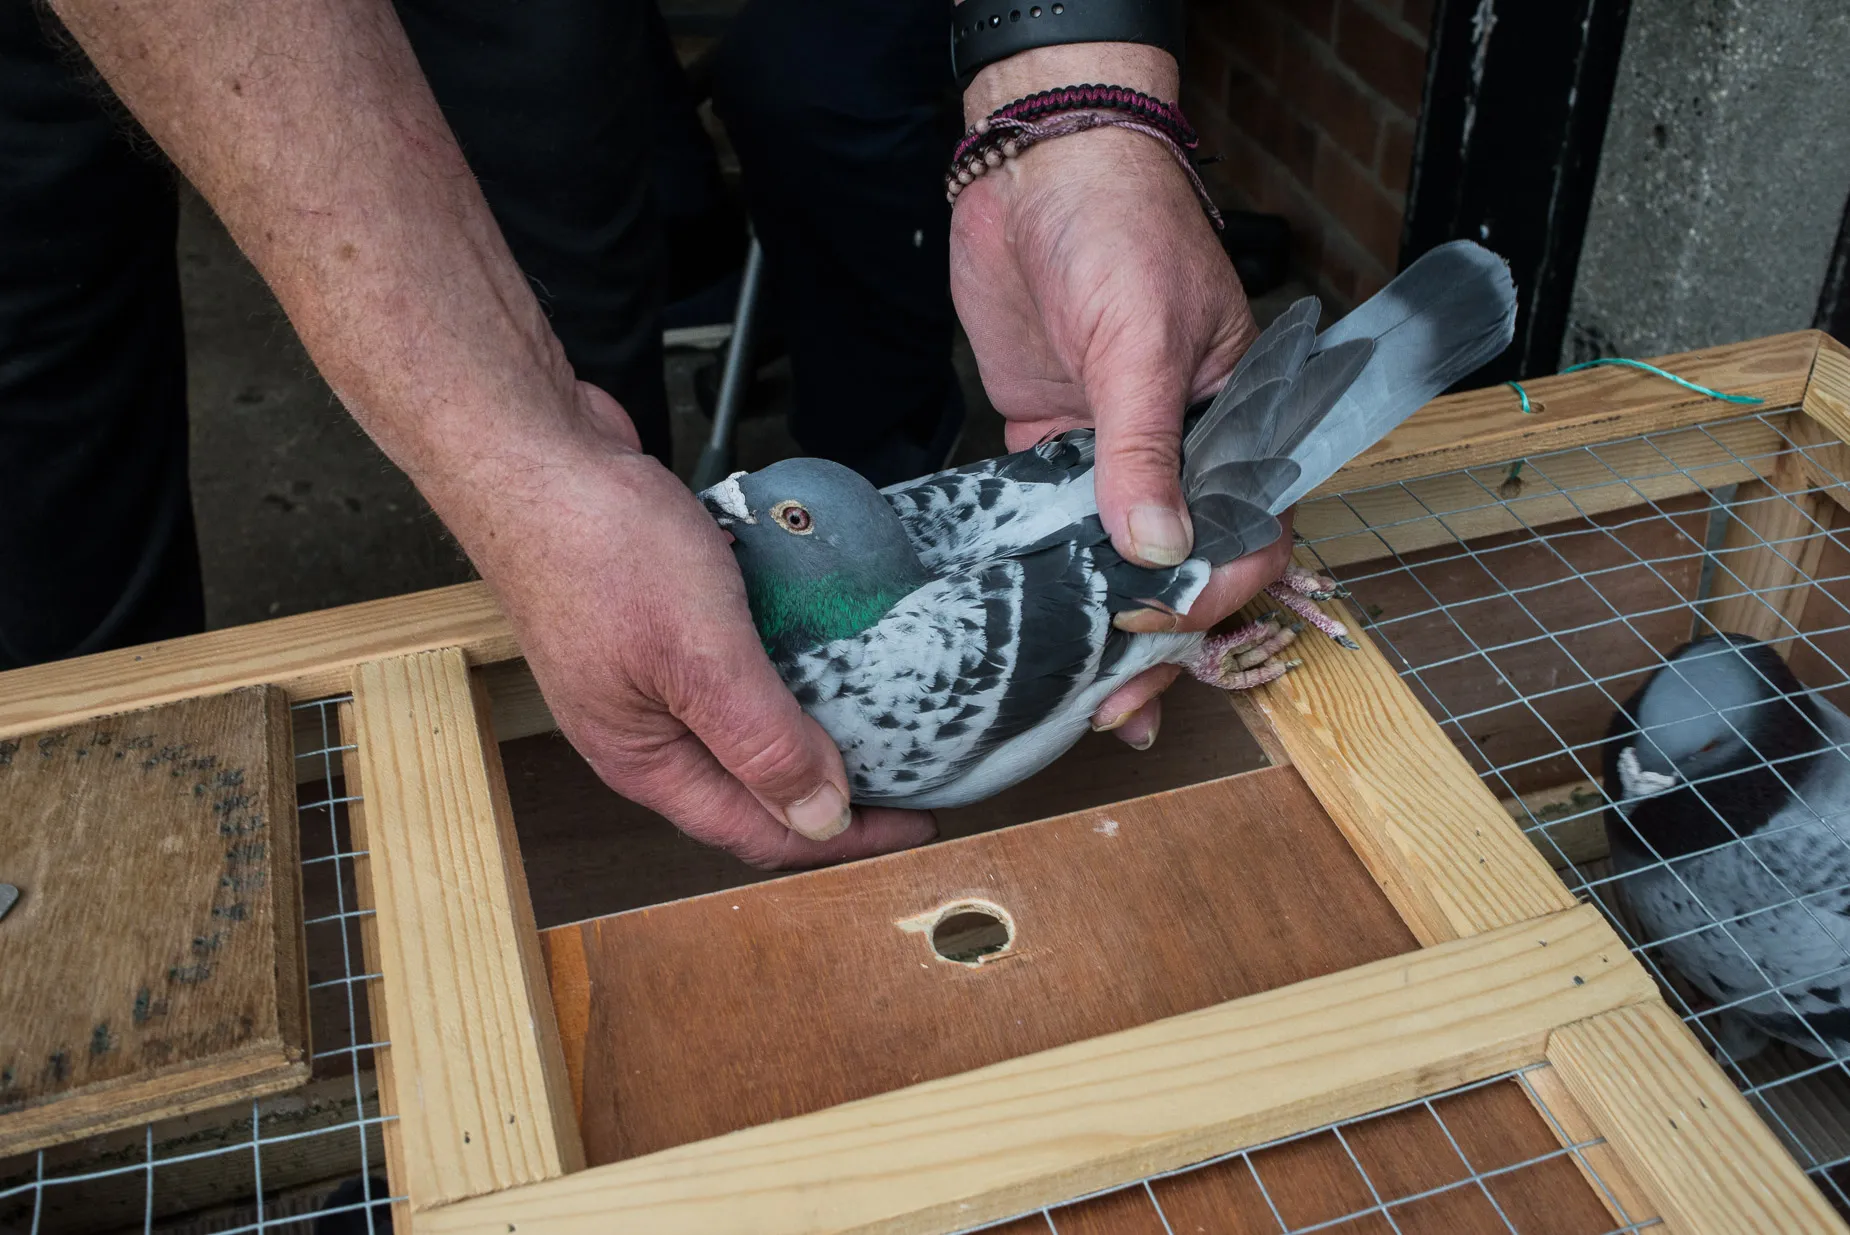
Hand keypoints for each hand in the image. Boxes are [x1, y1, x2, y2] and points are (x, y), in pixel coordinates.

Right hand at [467, 382, 936, 868]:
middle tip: (909, 767)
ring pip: (746, 720)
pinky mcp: (656, 619)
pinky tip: (824, 636)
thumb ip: (761, 741)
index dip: (842, 834)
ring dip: (811, 720)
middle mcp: (645, 728)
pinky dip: (783, 659)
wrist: (531, 449)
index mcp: (647, 759)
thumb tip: (820, 817)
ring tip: (881, 707)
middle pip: (754, 784)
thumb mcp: (700, 656)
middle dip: (832, 784)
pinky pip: (733, 661)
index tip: (915, 819)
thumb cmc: (599, 549)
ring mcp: (647, 672)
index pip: (759, 831)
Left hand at [950, 45, 1280, 747]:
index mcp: (1238, 419)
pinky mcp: (1048, 441)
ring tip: (1087, 703)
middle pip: (1182, 562)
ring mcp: (1111, 449)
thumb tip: (1154, 546)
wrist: (1034, 167)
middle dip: (1158, 634)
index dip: (1214, 590)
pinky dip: (1043, 577)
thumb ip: (1145, 445)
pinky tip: (1035, 634)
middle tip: (1122, 702)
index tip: (1166, 626)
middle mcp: (1181, 444)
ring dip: (1103, 624)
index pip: (1247, 528)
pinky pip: (1050, 524)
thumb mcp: (1144, 337)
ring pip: (1115, 558)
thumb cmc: (1117, 223)